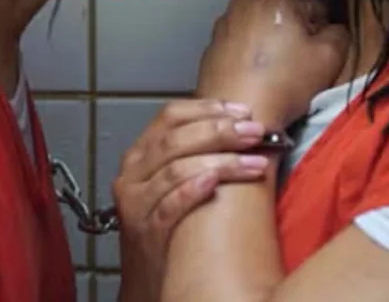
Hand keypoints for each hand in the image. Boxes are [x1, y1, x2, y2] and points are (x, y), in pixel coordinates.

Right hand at [113, 99, 270, 301]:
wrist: (146, 279)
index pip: (171, 115)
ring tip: (255, 164)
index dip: (208, 109)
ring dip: (221, 162)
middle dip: (221, 131)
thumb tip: (238, 126)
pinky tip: (214, 183)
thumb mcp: (167, 182)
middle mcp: (133, 173)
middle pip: (176, 139)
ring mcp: (136, 203)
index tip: (242, 111)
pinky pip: (168, 205)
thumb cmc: (165, 225)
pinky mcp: (145, 232)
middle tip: (255, 132)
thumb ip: (190, 153)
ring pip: (176, 168)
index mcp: (140, 153)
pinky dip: (192, 190)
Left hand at [196, 0, 349, 128]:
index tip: (319, 52)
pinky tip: (257, 76)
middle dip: (295, 33)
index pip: (315, 4)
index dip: (323, 29)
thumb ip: (340, 32)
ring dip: (273, 43)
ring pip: (262, 27)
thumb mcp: (330, 57)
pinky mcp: (212, 43)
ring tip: (277, 72)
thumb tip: (333, 28)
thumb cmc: (284, 83)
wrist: (236, 117)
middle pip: (286, 13)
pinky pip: (242, 43)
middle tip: (299, 63)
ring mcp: (225, 20)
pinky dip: (252, 54)